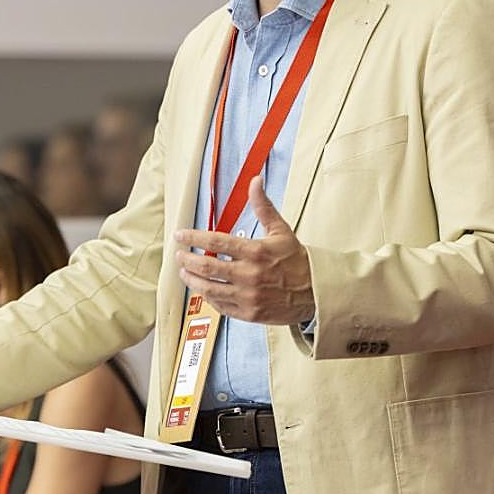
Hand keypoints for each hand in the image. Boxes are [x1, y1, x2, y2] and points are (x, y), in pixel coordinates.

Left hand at [174, 175, 315, 324]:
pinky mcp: (249, 313)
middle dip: (187, 260)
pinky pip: (220, 306)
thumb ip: (263, 206)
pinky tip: (202, 289)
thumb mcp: (280, 230)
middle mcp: (250, 274)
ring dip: (191, 280)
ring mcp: (248, 296)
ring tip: (183, 272)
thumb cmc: (296, 260)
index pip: (216, 242)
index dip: (193, 238)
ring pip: (209, 289)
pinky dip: (207, 297)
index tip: (180, 235)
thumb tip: (255, 181)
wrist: (315, 292)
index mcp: (256, 252)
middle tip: (178, 255)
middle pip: (207, 267)